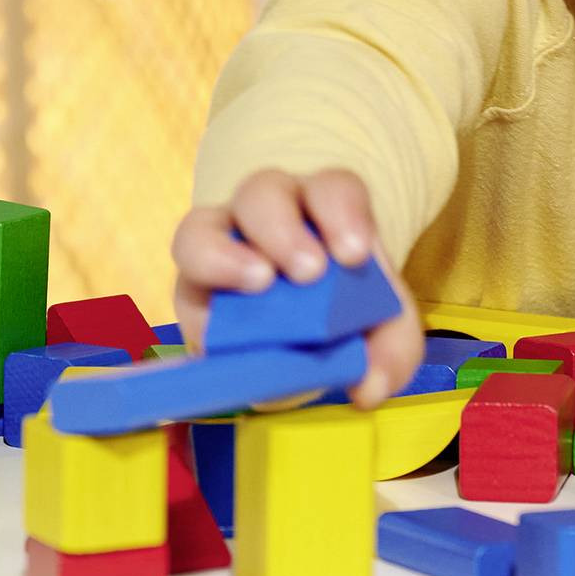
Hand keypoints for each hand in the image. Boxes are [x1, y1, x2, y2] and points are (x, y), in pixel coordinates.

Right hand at [170, 167, 424, 408]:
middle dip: (284, 230)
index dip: (342, 212)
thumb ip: (391, 352)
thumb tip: (369, 387)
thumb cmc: (346, 318)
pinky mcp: (192, 288)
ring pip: (202, 226)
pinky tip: (220, 339)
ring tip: (257, 288)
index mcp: (323, 209)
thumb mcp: (382, 333)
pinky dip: (200, 313)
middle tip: (309, 272)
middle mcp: (268, 213)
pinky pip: (183, 286)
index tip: (356, 255)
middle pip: (263, 192)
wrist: (303, 344)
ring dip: (225, 258)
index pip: (332, 188)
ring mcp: (221, 243)